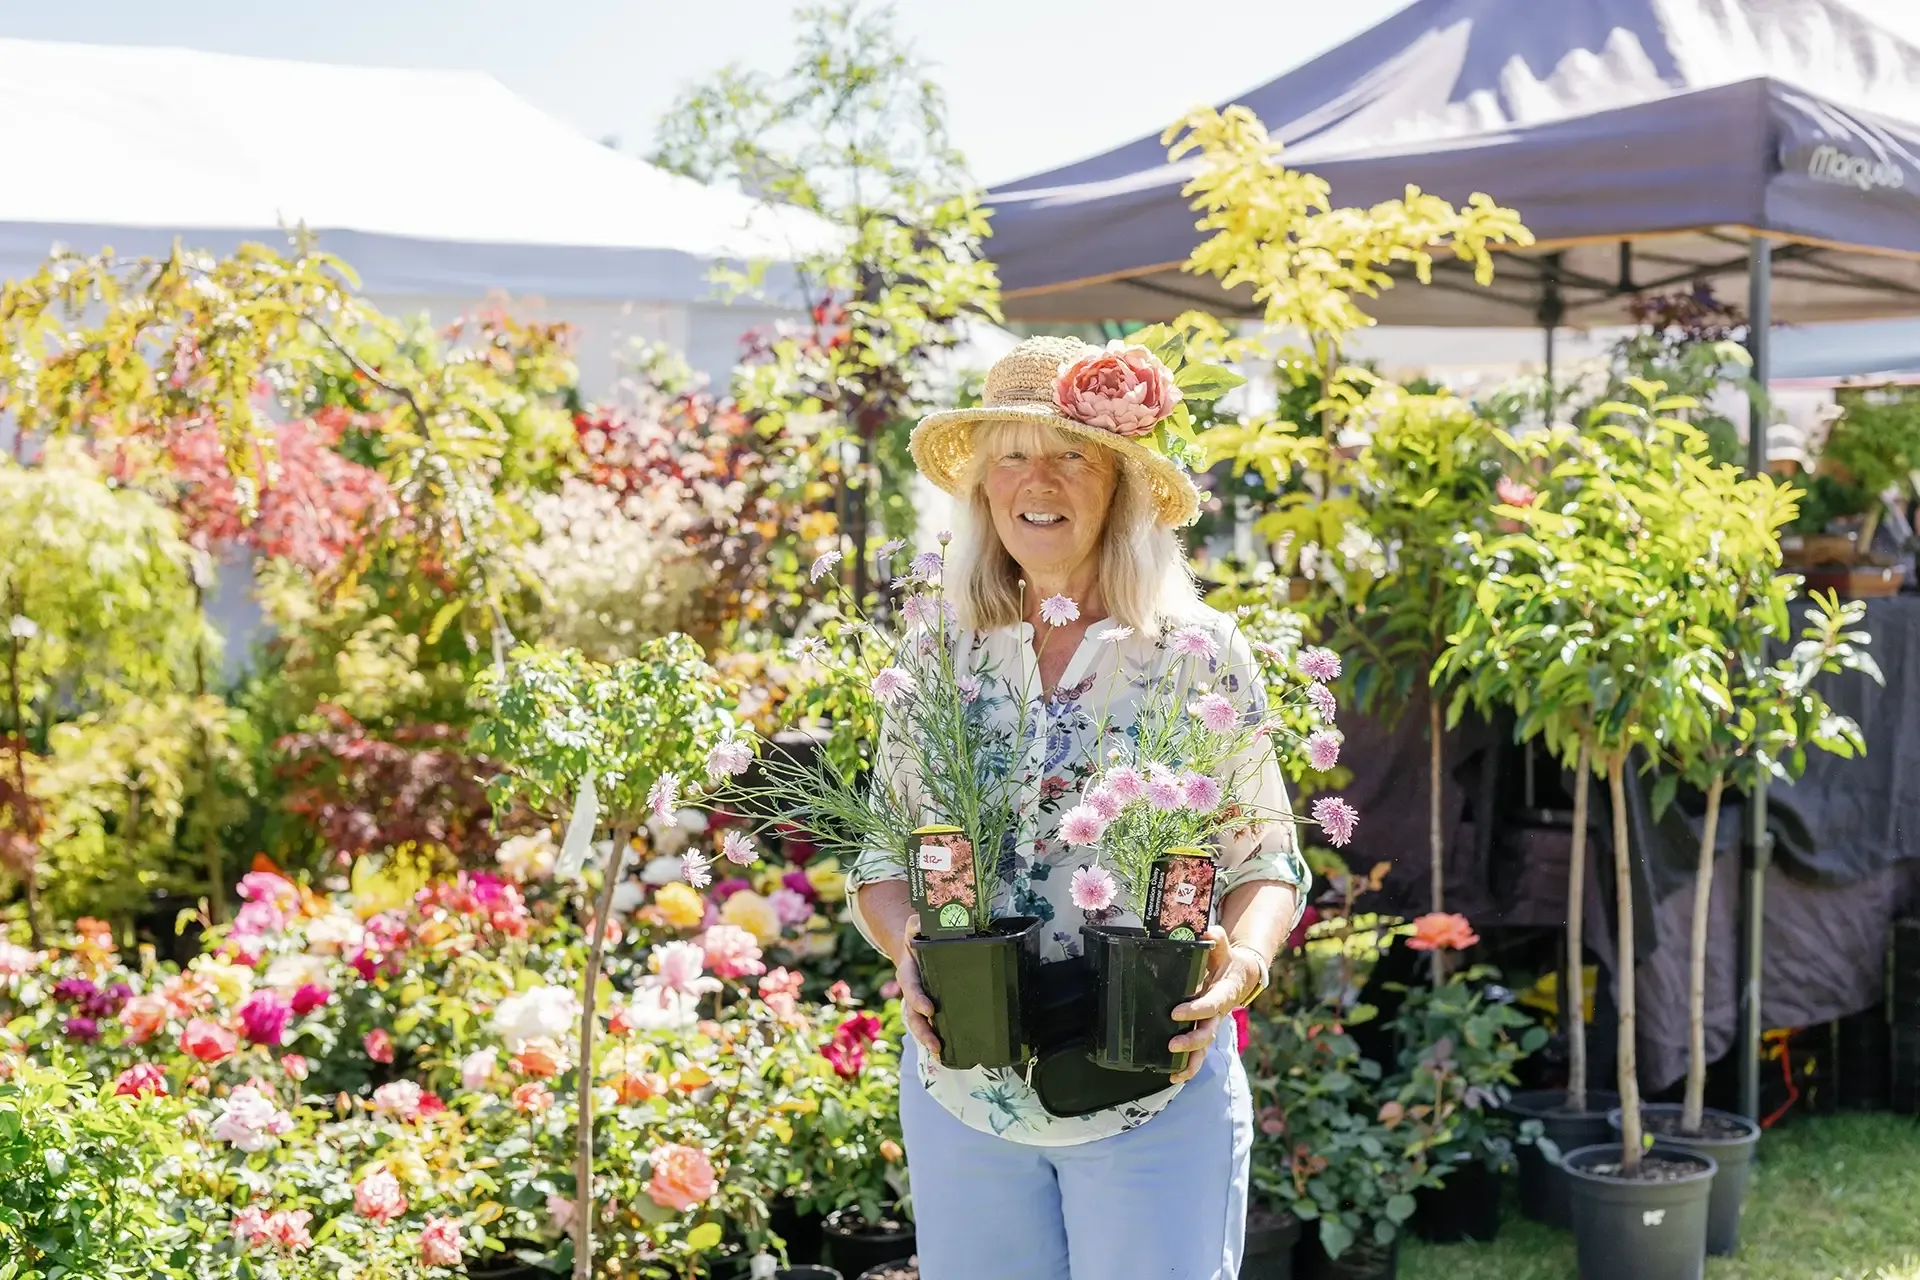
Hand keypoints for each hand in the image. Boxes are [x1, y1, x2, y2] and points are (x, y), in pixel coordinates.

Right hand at [893, 912, 941, 1059]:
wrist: (913, 947)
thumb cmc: (918, 937)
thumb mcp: (916, 926)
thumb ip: (917, 923)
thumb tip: (920, 921)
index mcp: (908, 972)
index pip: (910, 987)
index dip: (918, 999)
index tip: (930, 1010)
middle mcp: (911, 991)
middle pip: (912, 1015)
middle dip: (923, 1031)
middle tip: (936, 1045)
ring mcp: (918, 1003)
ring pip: (919, 1025)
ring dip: (928, 1040)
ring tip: (940, 1054)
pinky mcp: (929, 1009)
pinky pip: (930, 1026)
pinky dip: (936, 1040)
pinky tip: (948, 1054)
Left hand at [1168, 925, 1262, 1084]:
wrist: (1240, 977)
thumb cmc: (1227, 962)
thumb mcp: (1224, 949)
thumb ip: (1218, 941)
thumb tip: (1211, 932)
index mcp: (1223, 995)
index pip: (1211, 1005)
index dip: (1196, 1010)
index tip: (1176, 1012)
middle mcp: (1218, 1014)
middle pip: (1208, 1033)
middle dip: (1191, 1041)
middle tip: (1172, 1044)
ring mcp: (1211, 1026)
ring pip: (1204, 1049)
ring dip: (1190, 1061)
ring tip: (1174, 1072)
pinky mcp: (1204, 1033)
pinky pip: (1198, 1054)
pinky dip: (1187, 1068)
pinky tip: (1172, 1078)